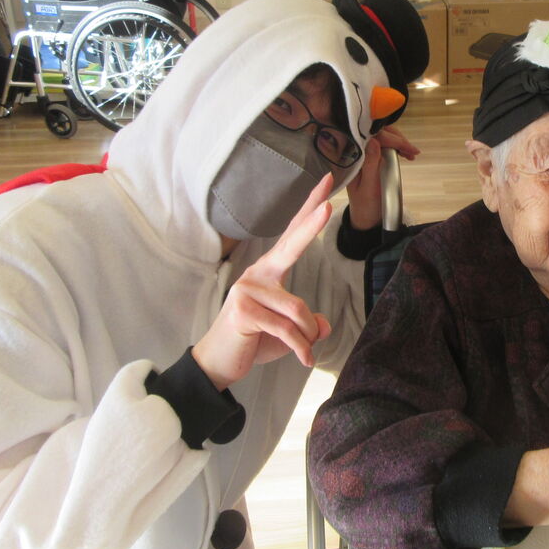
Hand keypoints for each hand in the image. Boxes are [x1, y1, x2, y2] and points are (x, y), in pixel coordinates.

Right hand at [192, 175, 334, 387]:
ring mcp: (248, 290)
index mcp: (269, 272)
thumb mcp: (289, 334)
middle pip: (291, 245)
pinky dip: (301, 349)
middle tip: (329, 204)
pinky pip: (288, 330)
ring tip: (304, 351)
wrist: (219, 364)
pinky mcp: (244, 311)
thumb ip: (307, 324)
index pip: (292, 235)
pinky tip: (305, 360)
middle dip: (312, 224)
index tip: (327, 184)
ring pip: (299, 311)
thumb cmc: (253, 342)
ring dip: (308, 337)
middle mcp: (257, 275)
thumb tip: (325, 324)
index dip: (309, 209)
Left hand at [346, 124, 418, 230]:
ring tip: (412, 154)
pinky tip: (405, 153)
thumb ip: (370, 164)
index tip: (407, 148)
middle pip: (377, 132)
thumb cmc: (365, 205)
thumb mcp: (368, 187)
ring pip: (382, 136)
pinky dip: (396, 146)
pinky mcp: (369, 155)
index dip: (391, 139)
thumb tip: (374, 141)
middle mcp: (354, 150)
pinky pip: (383, 144)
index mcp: (350, 157)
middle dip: (397, 139)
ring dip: (398, 141)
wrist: (365, 216)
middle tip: (413, 151)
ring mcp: (362, 151)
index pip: (371, 137)